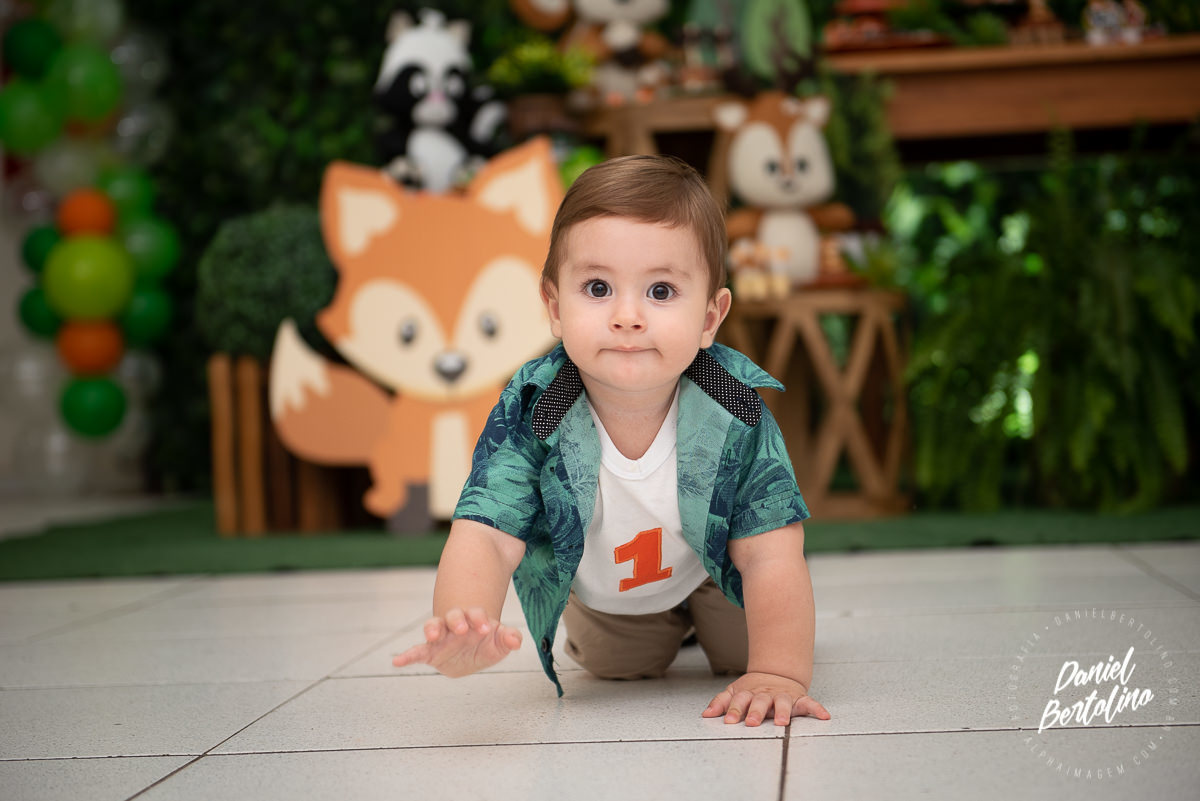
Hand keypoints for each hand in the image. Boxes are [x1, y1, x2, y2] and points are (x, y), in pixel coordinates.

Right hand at [392, 607, 521, 678]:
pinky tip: (397, 662)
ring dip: (433, 628)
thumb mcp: (501, 642)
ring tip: (432, 635)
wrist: (472, 651)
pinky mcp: (431, 652)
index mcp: (473, 619)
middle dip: (457, 620)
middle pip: (452, 616)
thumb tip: (516, 640)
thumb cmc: (487, 642)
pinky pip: (417, 652)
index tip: (487, 627)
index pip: (475, 614)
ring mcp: (441, 637)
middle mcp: (454, 624)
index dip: (480, 619)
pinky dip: (407, 656)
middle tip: (463, 627)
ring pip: (433, 626)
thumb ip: (510, 639)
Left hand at [702, 672, 830, 726]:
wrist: (776, 673)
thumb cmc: (753, 689)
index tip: (728, 721)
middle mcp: (766, 694)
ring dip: (782, 712)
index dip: (734, 710)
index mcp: (749, 693)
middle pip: (760, 702)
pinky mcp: (799, 699)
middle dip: (755, 712)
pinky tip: (824, 716)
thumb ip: (721, 702)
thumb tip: (706, 714)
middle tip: (751, 723)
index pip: (740, 700)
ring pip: (783, 702)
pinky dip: (817, 709)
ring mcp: (783, 695)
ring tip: (782, 722)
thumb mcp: (735, 692)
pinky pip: (810, 703)